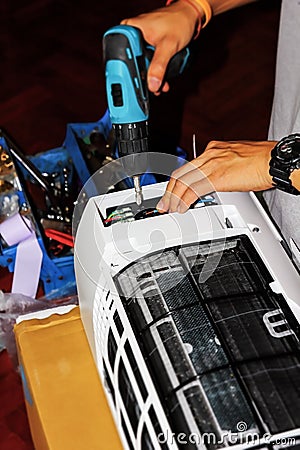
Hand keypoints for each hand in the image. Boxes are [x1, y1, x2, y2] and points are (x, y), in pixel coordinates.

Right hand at [121, 1, 199, 93]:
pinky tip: (160, 80)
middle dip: (142, 78)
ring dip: (149, 77)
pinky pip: (146, 63)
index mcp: (129, 28)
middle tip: (151, 87)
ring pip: (139, 65)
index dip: (128, 72)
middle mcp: (131, 34)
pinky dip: (153, 72)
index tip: (137, 84)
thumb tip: (152, 84)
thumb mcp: (168, 46)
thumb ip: (159, 66)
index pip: (122, 54)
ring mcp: (139, 41)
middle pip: (131, 62)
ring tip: (159, 85)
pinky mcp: (146, 47)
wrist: (189, 17)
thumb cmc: (179, 22)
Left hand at [156, 140, 275, 212]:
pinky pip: (193, 190)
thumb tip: (221, 179)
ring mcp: (211, 165)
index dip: (178, 181)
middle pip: (180, 173)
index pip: (188, 167)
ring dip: (173, 197)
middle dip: (169, 190)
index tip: (173, 191)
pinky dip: (184, 200)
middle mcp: (209, 154)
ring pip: (182, 181)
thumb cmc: (263, 161)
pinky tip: (182, 208)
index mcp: (214, 150)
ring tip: (169, 208)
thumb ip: (224, 168)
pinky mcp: (216, 177)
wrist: (273, 160)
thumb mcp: (237, 160)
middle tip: (163, 202)